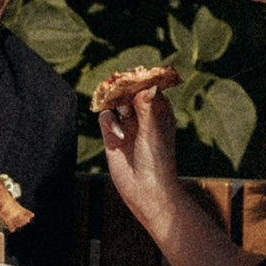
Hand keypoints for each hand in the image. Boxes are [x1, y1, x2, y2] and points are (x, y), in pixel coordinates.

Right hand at [99, 74, 181, 218]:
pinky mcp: (112, 136)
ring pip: (115, 102)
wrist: (145, 190)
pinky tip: (119, 136)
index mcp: (159, 112)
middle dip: (124, 88)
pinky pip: (105, 118)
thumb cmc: (157, 161)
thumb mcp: (153, 133)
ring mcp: (127, 125)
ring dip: (116, 102)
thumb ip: (147, 109)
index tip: (135, 75)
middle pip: (129, 92)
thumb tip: (148, 85)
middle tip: (118, 84)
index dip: (141, 80)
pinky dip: (109, 122)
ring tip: (123, 110)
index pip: (148, 87)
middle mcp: (142, 116)